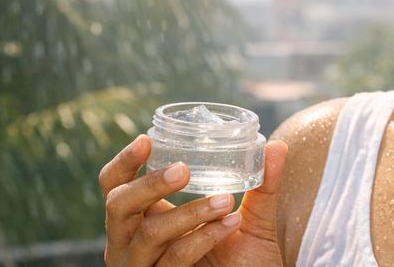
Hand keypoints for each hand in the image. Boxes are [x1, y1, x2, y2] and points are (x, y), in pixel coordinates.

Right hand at [99, 134, 286, 266]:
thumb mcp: (254, 219)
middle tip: (184, 170)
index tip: (148, 139)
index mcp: (145, 220)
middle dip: (149, 184)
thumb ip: (264, 185)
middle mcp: (133, 244)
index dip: (124, 163)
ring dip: (189, 213)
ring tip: (227, 200)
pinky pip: (173, 258)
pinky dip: (203, 238)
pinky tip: (230, 223)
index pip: (116, 187)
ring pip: (148, 234)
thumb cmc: (243, 261)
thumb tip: (277, 146)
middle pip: (118, 206)